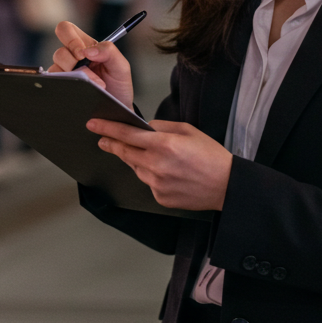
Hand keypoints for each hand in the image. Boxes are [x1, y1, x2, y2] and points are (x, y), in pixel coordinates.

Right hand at [48, 21, 133, 106]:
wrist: (117, 107)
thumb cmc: (118, 84)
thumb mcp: (121, 66)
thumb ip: (109, 51)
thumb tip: (88, 51)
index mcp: (84, 46)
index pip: (66, 30)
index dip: (70, 38)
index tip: (82, 53)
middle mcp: (72, 58)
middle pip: (58, 52)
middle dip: (71, 62)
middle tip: (85, 70)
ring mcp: (66, 74)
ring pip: (55, 70)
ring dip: (74, 77)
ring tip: (93, 86)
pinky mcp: (62, 87)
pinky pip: (55, 84)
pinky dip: (68, 87)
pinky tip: (81, 91)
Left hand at [86, 118, 232, 211]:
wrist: (227, 186)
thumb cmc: (211, 156)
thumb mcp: (188, 130)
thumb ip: (161, 127)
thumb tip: (144, 128)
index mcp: (163, 144)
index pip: (127, 134)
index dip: (107, 129)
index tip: (93, 125)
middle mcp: (156, 165)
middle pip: (124, 152)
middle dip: (112, 144)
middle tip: (103, 139)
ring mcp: (156, 184)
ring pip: (136, 168)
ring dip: (136, 160)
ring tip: (154, 156)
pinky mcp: (160, 197)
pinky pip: (148, 182)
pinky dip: (151, 174)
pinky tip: (168, 172)